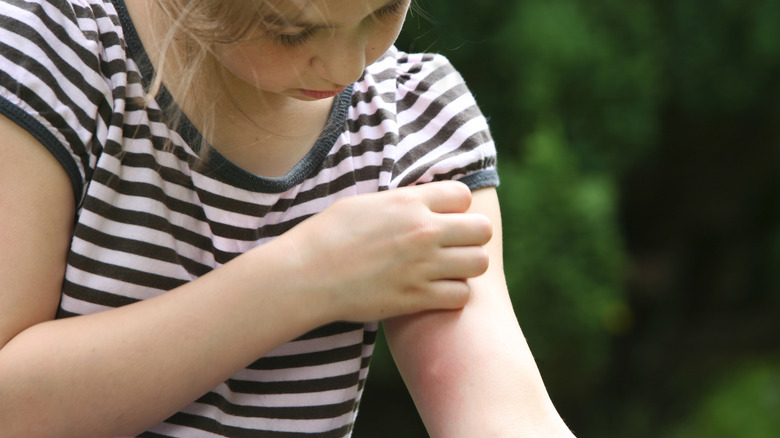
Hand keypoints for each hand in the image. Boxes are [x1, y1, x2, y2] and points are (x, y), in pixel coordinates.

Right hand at [282, 181, 491, 321]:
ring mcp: (423, 266)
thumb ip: (401, 202)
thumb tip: (421, 203)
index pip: (463, 195)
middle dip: (472, 236)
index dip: (456, 207)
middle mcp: (423, 231)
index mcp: (409, 202)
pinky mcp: (417, 297)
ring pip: (479, 263)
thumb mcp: (364, 204)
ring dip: (467, 266)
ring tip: (447, 269)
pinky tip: (435, 291)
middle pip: (482, 229)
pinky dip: (453, 295)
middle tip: (454, 246)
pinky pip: (461, 295)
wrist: (306, 275)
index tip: (444, 217)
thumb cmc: (327, 235)